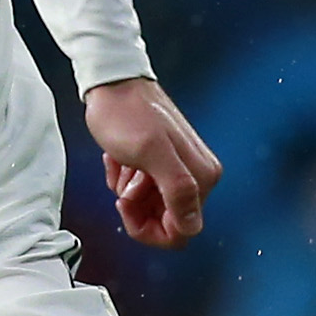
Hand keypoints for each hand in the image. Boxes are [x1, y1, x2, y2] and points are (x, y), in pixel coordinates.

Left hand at [84, 76, 221, 247]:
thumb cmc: (126, 113)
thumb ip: (176, 188)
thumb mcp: (149, 152)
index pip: (183, 231)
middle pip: (167, 221)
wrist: (113, 85)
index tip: (127, 204)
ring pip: (151, 207)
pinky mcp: (162, 164)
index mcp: (202, 177)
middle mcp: (197, 176)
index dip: (149, 227)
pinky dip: (124, 180)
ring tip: (123, 164)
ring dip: (129, 192)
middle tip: (124, 183)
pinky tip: (120, 160)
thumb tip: (192, 224)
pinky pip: (142, 191)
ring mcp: (180, 170)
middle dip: (138, 208)